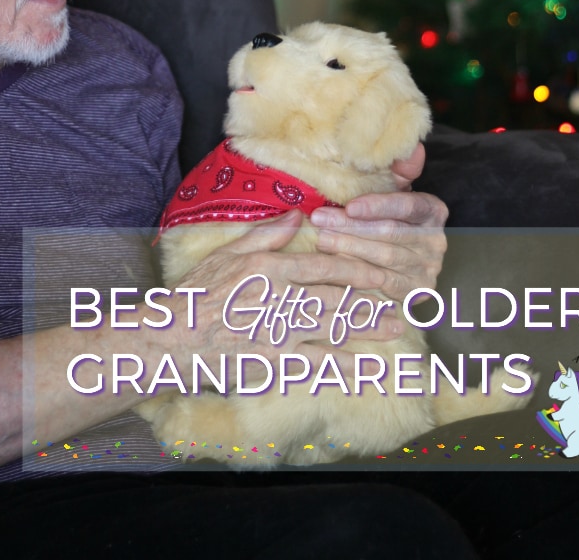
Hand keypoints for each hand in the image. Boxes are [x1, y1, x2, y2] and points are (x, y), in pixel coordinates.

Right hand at [165, 211, 403, 363]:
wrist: (172, 339)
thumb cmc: (197, 294)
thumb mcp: (228, 253)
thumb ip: (266, 234)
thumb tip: (299, 214)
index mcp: (270, 268)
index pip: (324, 265)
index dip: (357, 267)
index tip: (381, 268)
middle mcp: (279, 299)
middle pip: (337, 296)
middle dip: (374, 298)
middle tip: (405, 299)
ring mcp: (279, 333)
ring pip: (333, 328)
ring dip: (367, 328)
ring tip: (396, 327)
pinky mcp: (273, 362)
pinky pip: (315, 363)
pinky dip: (341, 364)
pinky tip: (362, 365)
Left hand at [309, 144, 447, 301]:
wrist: (398, 264)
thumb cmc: (388, 219)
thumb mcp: (394, 192)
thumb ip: (401, 170)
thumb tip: (414, 148)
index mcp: (433, 211)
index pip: (407, 206)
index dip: (378, 206)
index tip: (349, 206)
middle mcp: (436, 241)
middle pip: (390, 233)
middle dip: (351, 226)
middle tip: (319, 220)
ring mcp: (427, 269)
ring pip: (382, 258)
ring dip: (348, 248)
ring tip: (321, 239)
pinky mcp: (414, 293)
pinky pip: (380, 283)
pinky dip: (355, 273)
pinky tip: (333, 265)